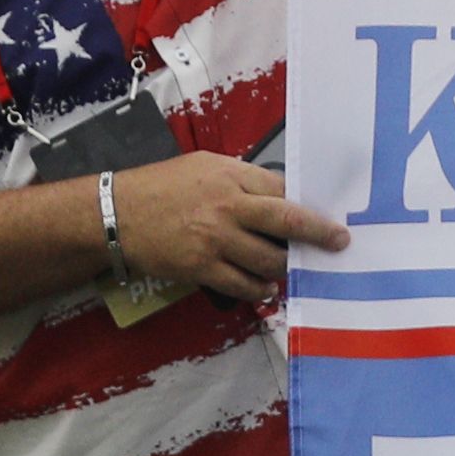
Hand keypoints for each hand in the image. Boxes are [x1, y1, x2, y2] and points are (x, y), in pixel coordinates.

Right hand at [110, 154, 354, 305]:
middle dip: (319, 235)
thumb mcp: (206, 166)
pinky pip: (241, 284)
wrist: (116, 212)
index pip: (285, 191)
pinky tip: (266, 288)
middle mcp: (229, 208)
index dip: (311, 206)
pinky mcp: (200, 268)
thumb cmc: (163, 185)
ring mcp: (215, 240)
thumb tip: (280, 195)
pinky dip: (259, 289)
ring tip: (291, 268)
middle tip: (338, 244)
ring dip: (285, 268)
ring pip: (268, 260)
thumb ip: (243, 180)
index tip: (330, 216)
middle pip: (287, 223)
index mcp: (232, 177)